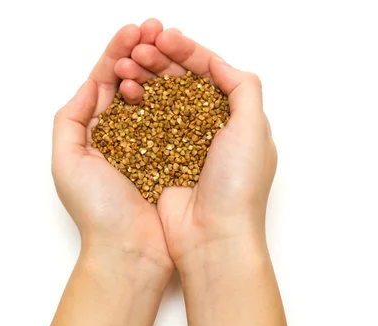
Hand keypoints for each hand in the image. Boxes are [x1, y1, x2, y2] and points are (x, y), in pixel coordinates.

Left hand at [52, 24, 173, 281]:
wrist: (132, 250)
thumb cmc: (98, 211)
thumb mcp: (67, 160)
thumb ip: (72, 117)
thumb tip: (92, 83)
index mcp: (93, 133)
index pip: (103, 83)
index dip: (116, 54)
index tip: (131, 32)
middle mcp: (122, 135)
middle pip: (130, 82)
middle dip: (140, 51)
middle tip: (153, 27)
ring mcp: (150, 143)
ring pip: (155, 95)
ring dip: (158, 67)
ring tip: (165, 44)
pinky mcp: (174, 154)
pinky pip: (176, 119)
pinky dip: (178, 96)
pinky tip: (183, 77)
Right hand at [115, 25, 276, 273]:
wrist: (213, 235)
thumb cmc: (237, 185)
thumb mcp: (253, 127)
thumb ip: (242, 86)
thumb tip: (216, 62)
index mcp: (234, 118)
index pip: (208, 73)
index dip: (186, 51)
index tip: (164, 37)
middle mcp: (206, 128)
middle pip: (181, 82)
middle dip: (160, 59)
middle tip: (139, 44)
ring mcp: (181, 143)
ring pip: (159, 98)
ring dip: (144, 76)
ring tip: (127, 62)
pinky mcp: (158, 158)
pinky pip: (144, 123)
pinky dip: (134, 103)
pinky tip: (124, 89)